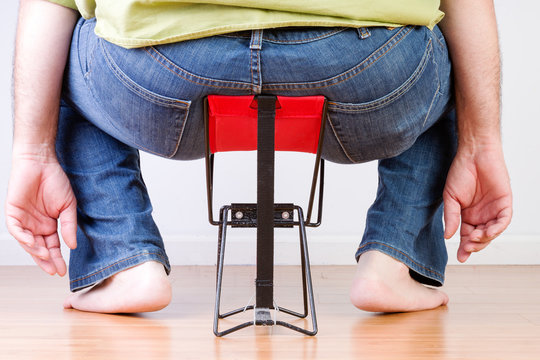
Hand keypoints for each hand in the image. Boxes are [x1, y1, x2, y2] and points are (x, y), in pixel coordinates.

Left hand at [5, 151, 76, 275]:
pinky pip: (16, 230)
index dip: (57, 259)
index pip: (52, 247)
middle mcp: (35, 225)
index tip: (62, 271)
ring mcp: (23, 220)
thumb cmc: (55, 181)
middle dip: (46, 261)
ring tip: (46, 257)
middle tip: (54, 270)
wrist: (41, 162)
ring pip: (27, 242)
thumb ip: (69, 226)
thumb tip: (72, 246)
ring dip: (35, 251)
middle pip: (39, 248)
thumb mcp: (68, 206)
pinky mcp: (13, 212)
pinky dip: (23, 238)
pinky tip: (33, 243)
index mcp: (48, 225)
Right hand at [443, 144, 511, 261]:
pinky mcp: (504, 203)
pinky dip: (497, 228)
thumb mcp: (450, 198)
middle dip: (474, 245)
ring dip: (484, 239)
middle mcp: (481, 215)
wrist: (474, 154)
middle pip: (480, 238)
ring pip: (492, 232)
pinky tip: (488, 232)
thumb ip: (450, 217)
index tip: (460, 258)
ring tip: (475, 239)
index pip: (467, 236)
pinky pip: (503, 220)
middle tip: (466, 247)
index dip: (464, 248)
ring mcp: (493, 210)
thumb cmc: (460, 172)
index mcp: (467, 215)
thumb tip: (448, 236)